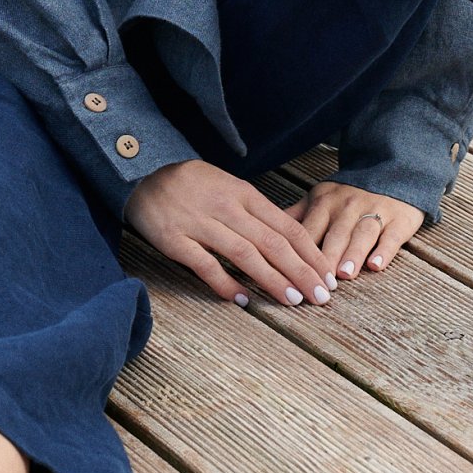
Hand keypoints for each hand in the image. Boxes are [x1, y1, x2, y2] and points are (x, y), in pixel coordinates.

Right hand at [125, 160, 334, 308]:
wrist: (145, 172)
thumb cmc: (194, 185)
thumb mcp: (230, 188)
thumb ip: (257, 213)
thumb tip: (290, 242)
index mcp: (245, 194)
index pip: (287, 227)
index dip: (310, 255)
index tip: (327, 278)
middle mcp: (228, 208)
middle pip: (273, 243)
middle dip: (301, 272)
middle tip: (320, 298)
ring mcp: (201, 223)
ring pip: (245, 254)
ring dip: (272, 279)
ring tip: (293, 301)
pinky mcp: (176, 240)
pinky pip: (206, 264)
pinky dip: (226, 283)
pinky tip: (243, 300)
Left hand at [294, 181, 424, 278]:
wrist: (393, 171)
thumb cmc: (349, 195)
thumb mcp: (320, 197)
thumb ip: (296, 215)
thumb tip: (264, 231)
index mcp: (325, 202)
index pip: (310, 230)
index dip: (300, 252)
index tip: (291, 274)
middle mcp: (349, 205)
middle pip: (336, 234)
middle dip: (327, 257)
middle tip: (318, 282)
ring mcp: (375, 210)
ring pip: (362, 233)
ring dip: (353, 252)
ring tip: (345, 273)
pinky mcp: (399, 219)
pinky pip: (392, 236)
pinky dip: (385, 250)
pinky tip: (377, 265)